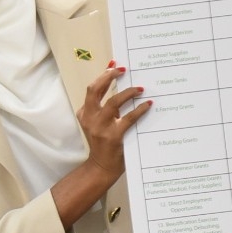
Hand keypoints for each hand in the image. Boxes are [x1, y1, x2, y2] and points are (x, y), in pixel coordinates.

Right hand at [76, 62, 150, 184]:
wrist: (101, 168)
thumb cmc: (103, 145)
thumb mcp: (98, 124)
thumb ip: (105, 109)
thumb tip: (122, 90)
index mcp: (84, 114)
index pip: (92, 89)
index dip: (103, 74)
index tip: (113, 64)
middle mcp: (90, 118)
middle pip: (95, 90)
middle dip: (109, 76)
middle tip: (123, 69)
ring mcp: (100, 127)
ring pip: (112, 102)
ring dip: (127, 92)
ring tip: (140, 88)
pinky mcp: (113, 136)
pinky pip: (128, 118)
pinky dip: (139, 109)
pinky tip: (147, 105)